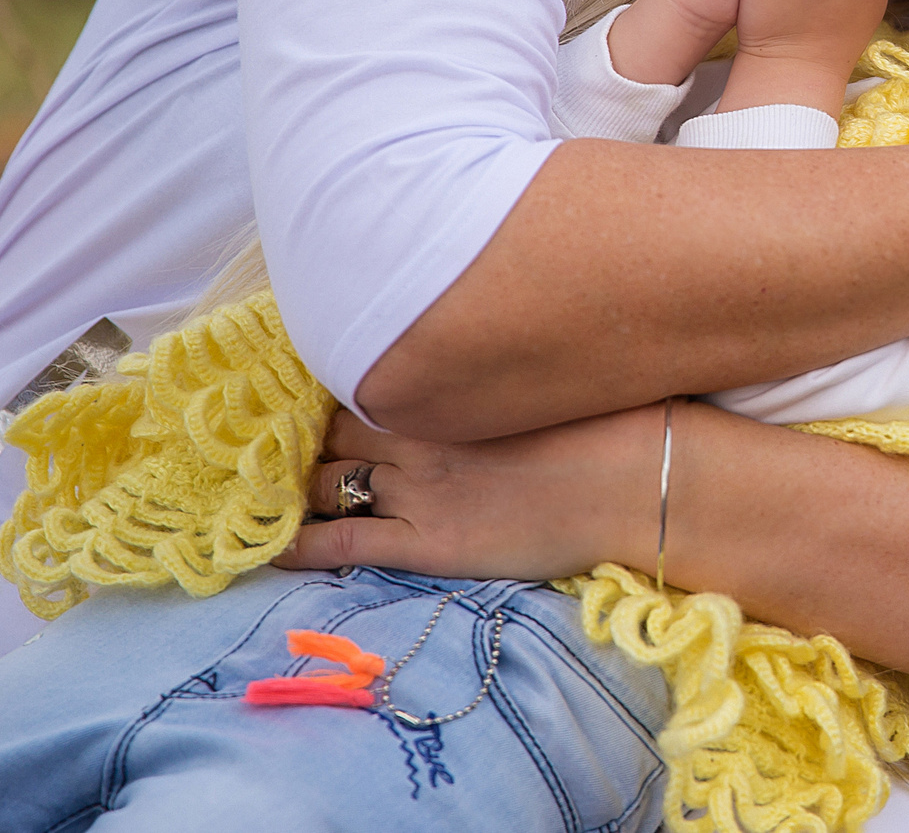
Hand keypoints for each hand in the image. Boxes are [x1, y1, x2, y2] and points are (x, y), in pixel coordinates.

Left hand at [280, 407, 667, 582]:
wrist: (637, 479)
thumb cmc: (611, 424)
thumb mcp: (549, 378)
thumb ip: (500, 371)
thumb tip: (488, 361)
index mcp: (447, 389)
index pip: (364, 382)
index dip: (337, 391)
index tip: (320, 397)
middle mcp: (421, 432)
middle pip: (334, 430)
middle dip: (307, 439)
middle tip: (284, 448)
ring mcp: (420, 488)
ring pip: (326, 480)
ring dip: (297, 485)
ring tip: (273, 494)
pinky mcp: (427, 542)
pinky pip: (341, 543)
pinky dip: (299, 544)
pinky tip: (271, 548)